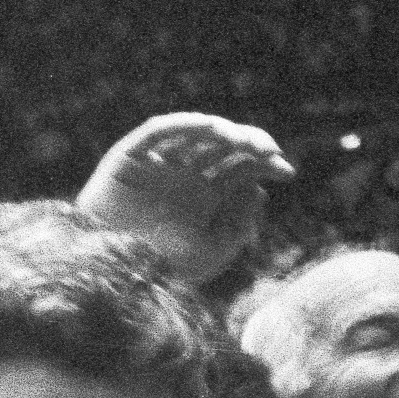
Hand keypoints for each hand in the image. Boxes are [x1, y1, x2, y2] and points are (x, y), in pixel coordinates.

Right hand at [75, 113, 293, 285]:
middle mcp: (184, 176)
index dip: (266, 164)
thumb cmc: (160, 269)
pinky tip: (210, 127)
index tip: (287, 172)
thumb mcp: (212, 252)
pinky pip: (159, 130)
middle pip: (225, 146)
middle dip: (252, 145)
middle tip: (271, 152)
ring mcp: (159, 164)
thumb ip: (238, 222)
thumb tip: (257, 188)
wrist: (111, 273)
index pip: (241, 167)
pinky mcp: (131, 156)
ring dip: (224, 131)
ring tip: (245, 142)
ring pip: (197, 133)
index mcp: (203, 197)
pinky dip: (184, 124)